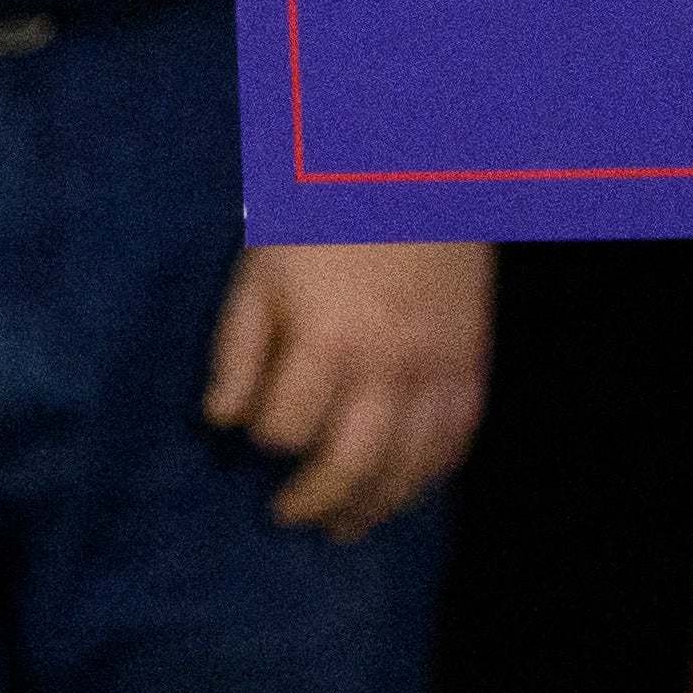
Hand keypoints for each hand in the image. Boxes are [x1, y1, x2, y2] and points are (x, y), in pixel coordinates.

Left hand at [204, 241, 489, 536]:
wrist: (421, 167)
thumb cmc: (328, 213)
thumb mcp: (263, 269)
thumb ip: (238, 347)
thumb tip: (219, 422)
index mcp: (327, 342)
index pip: (284, 429)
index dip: (261, 440)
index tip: (251, 432)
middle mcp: (387, 368)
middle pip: (351, 465)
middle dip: (314, 502)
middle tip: (286, 515)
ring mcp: (438, 368)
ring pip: (410, 465)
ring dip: (374, 506)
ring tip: (344, 525)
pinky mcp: (473, 361)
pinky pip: (458, 437)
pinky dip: (433, 473)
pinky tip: (407, 486)